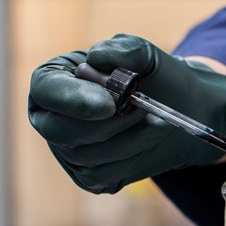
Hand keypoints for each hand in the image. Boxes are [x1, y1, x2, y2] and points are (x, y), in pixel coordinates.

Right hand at [28, 34, 225, 193]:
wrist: (180, 112)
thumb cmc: (156, 78)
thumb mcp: (147, 56)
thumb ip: (125, 49)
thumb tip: (97, 56)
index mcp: (55, 80)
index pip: (45, 90)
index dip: (73, 99)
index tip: (109, 104)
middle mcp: (51, 117)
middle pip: (59, 131)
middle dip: (106, 125)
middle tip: (143, 111)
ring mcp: (67, 150)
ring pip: (85, 155)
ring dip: (127, 139)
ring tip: (155, 121)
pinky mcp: (87, 176)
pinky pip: (102, 175)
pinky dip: (131, 158)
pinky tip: (148, 140)